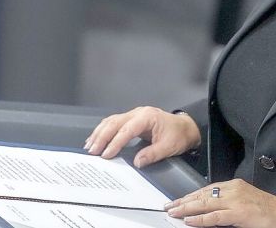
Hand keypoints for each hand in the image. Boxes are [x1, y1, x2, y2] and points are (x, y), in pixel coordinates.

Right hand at [84, 106, 200, 167]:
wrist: (185, 127)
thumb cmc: (178, 135)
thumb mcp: (169, 147)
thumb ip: (152, 154)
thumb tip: (137, 162)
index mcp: (147, 117)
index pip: (127, 130)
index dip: (115, 142)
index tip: (107, 154)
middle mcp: (138, 113)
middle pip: (114, 122)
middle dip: (102, 137)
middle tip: (93, 151)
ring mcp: (134, 115)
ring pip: (111, 121)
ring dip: (99, 133)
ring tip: (90, 146)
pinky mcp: (131, 119)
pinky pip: (114, 122)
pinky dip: (103, 131)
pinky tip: (96, 139)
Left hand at [165, 179, 275, 227]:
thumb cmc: (266, 210)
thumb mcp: (243, 201)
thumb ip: (227, 203)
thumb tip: (208, 210)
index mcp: (234, 185)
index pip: (206, 189)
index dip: (190, 195)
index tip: (178, 200)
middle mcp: (232, 190)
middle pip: (202, 195)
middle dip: (184, 201)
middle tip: (169, 205)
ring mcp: (235, 201)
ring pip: (205, 203)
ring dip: (186, 209)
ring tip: (174, 212)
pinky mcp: (238, 213)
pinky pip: (214, 216)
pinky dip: (200, 219)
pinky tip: (189, 220)